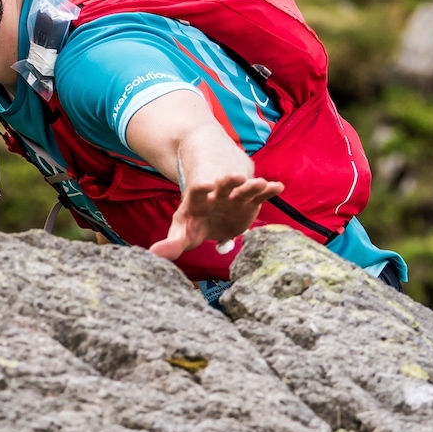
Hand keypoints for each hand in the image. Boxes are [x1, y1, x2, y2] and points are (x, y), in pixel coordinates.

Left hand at [148, 173, 283, 260]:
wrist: (212, 215)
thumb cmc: (194, 224)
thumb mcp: (182, 233)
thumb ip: (172, 243)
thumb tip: (154, 254)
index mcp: (197, 201)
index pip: (197, 192)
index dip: (201, 188)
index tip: (205, 185)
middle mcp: (217, 196)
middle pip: (223, 185)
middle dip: (229, 181)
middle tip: (237, 177)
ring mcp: (235, 197)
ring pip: (244, 189)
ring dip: (252, 185)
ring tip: (261, 183)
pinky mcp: (250, 202)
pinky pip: (260, 195)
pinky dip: (269, 190)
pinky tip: (278, 187)